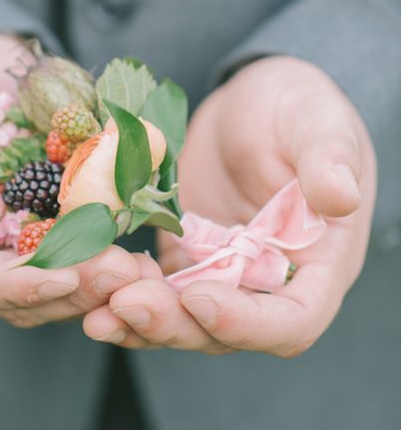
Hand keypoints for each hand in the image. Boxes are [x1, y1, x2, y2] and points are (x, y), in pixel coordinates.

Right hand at [0, 33, 140, 326]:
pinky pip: (85, 256)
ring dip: (99, 283)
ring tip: (141, 270)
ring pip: (58, 284)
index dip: (11, 286)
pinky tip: (148, 257)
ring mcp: (22, 243)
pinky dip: (113, 259)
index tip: (62, 278)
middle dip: (71, 289)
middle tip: (120, 274)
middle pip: (20, 294)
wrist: (0, 76)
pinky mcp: (59, 229)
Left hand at [83, 56, 375, 355]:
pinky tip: (89, 271)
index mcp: (317, 262)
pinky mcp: (185, 254)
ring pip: (181, 315)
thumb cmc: (300, 108)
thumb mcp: (318, 123)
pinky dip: (123, 285)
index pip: (292, 319)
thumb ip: (329, 159)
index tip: (198, 297)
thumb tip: (340, 197)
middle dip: (173, 323)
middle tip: (122, 303)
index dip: (246, 322)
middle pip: (225, 330)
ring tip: (93, 300)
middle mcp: (269, 280)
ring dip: (137, 315)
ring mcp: (222, 271)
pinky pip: (154, 283)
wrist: (256, 99)